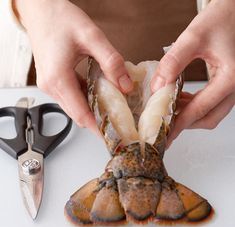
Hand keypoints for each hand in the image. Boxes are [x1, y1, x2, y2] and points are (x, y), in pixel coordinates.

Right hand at [14, 0, 132, 133]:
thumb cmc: (60, 18)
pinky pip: (71, 97)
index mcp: (58, 78)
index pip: (81, 114)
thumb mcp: (91, 37)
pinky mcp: (53, 80)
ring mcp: (50, 84)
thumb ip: (111, 62)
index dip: (97, 128)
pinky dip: (85, 100)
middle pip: (77, 114)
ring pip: (74, 107)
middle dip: (97, 121)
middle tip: (117, 124)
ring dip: (92, 110)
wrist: (40, 9)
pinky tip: (98, 94)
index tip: (111, 136)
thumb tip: (125, 85)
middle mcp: (51, 86)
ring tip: (112, 110)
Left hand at [151, 0, 234, 144]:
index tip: (165, 137)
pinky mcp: (228, 85)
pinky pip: (211, 103)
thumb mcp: (194, 37)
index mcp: (231, 77)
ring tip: (168, 109)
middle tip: (164, 124)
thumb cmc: (221, 19)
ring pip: (210, 113)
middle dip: (184, 123)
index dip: (179, 125)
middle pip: (208, 118)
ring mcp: (234, 87)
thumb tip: (158, 87)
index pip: (200, 109)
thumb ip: (174, 62)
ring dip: (188, 115)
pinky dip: (194, 106)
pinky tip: (180, 98)